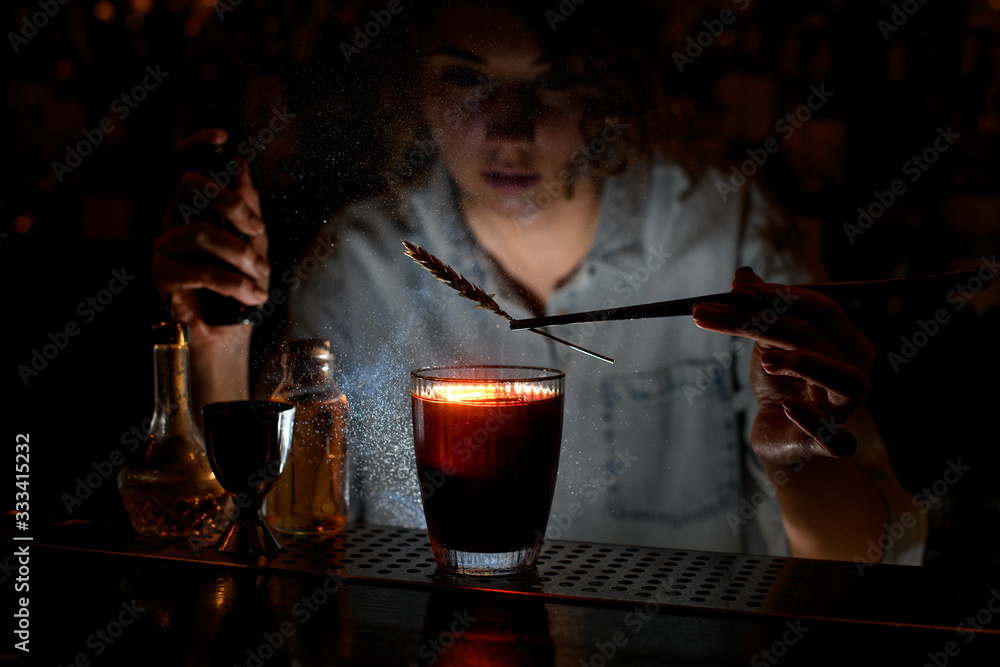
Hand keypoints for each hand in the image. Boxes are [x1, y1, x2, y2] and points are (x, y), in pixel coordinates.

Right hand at [151, 128, 269, 345]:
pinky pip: (198, 269)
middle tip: (257, 231)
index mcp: (198, 208)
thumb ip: (247, 209)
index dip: (197, 144)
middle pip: (188, 184)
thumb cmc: (240, 286)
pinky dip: (232, 282)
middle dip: (232, 204)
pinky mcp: (162, 275)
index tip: (220, 137)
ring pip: (198, 230)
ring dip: (240, 255)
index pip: (187, 165)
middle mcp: (176, 220)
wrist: (227, 333)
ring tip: (259, 276)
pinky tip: (250, 294)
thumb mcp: (255, 244)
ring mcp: (165, 246)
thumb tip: (240, 167)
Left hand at [692, 267, 875, 462]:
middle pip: (813, 335)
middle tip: (707, 312)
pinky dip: (812, 421)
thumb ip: (760, 309)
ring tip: (767, 361)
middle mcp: (856, 372)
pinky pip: (835, 437)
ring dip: (804, 363)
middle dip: (759, 319)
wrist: (780, 438)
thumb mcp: (768, 343)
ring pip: (845, 380)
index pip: (820, 307)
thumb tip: (743, 273)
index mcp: (847, 342)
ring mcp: (846, 410)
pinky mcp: (830, 445)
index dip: (777, 295)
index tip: (731, 292)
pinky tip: (789, 407)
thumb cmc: (781, 385)